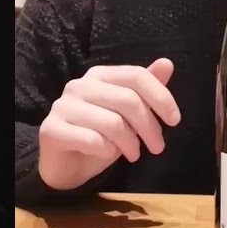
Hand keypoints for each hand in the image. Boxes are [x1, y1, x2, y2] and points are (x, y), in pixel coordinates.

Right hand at [37, 58, 180, 190]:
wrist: (64, 164)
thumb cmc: (99, 135)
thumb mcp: (127, 114)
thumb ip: (145, 90)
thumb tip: (167, 63)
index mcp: (99, 75)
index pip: (136, 75)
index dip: (161, 97)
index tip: (175, 120)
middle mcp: (79, 85)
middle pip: (128, 100)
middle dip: (150, 127)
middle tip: (158, 147)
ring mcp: (63, 106)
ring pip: (113, 123)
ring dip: (131, 143)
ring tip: (134, 155)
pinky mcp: (51, 129)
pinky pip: (91, 140)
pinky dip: (107, 150)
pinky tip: (108, 154)